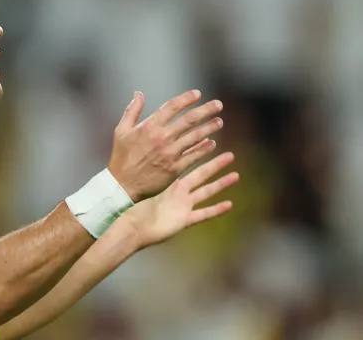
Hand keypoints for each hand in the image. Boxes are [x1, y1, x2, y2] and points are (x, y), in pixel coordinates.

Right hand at [109, 90, 223, 200]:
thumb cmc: (121, 157)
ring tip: (219, 122)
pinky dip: (205, 148)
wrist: (122, 184)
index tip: (197, 94)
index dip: (187, 99)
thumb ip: (132, 110)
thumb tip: (138, 93)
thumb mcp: (121, 130)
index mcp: (149, 127)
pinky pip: (194, 156)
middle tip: (218, 105)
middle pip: (189, 120)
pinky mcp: (175, 168)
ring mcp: (170, 153)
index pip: (172, 107)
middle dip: (206, 110)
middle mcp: (162, 138)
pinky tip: (211, 143)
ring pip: (196, 137)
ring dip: (210, 128)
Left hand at [118, 152, 238, 248]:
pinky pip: (203, 214)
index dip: (198, 152)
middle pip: (201, 175)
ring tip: (236, 176)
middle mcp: (179, 192)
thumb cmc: (132, 204)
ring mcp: (183, 206)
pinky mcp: (184, 220)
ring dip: (221, 184)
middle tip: (230, 155)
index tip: (211, 140)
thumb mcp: (144, 181)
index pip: (186, 163)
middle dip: (215, 165)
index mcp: (169, 181)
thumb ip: (151, 165)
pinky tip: (229, 204)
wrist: (130, 226)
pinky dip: (216, 210)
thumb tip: (151, 143)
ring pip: (206, 192)